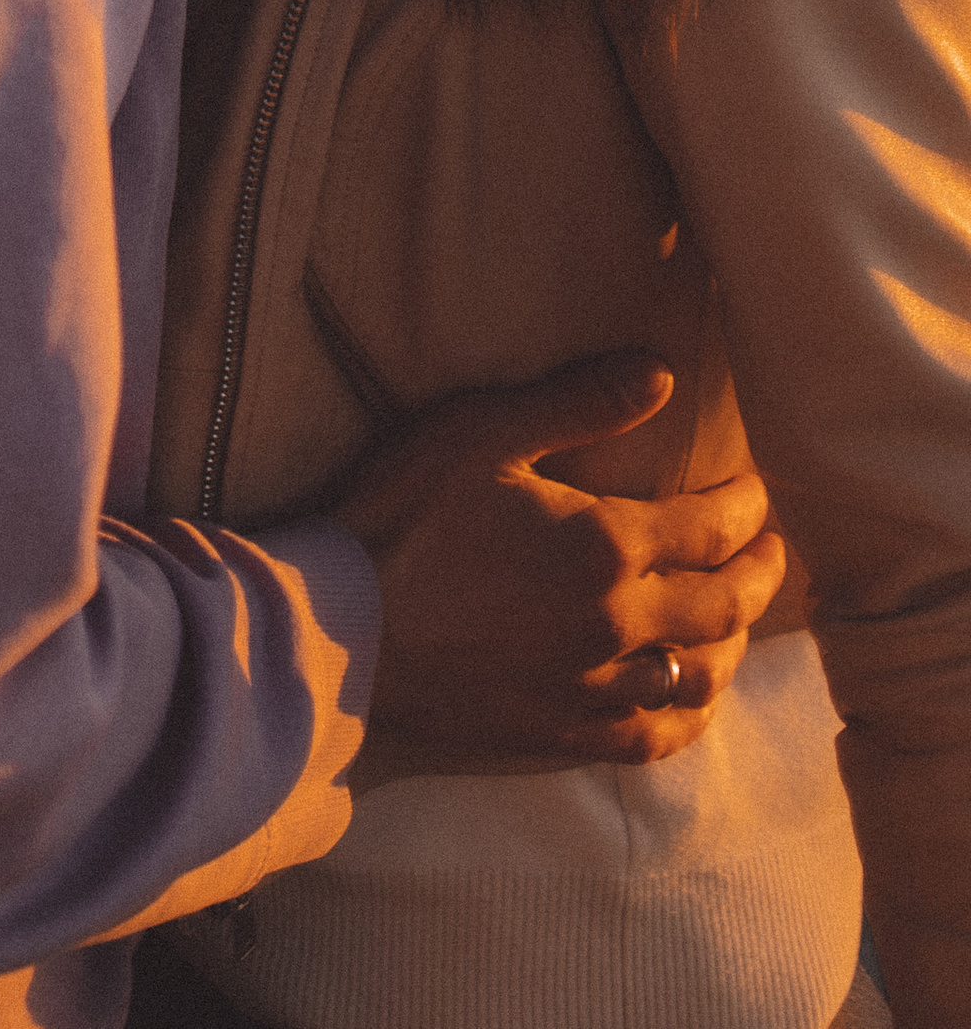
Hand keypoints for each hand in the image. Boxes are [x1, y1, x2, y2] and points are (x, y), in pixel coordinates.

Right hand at [331, 350, 786, 767]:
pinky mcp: (560, 732)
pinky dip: (686, 718)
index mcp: (604, 546)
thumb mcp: (480, 434)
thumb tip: (660, 376)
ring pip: (698, 676)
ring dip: (734, 644)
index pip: (707, 528)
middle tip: (775, 551)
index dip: (744, 508)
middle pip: (721, 604)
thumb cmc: (401, 517)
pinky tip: (691, 701)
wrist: (337, 630)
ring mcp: (591, 686)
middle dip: (760, 573)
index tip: (758, 490)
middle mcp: (616, 624)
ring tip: (743, 619)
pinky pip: (649, 737)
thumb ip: (576, 403)